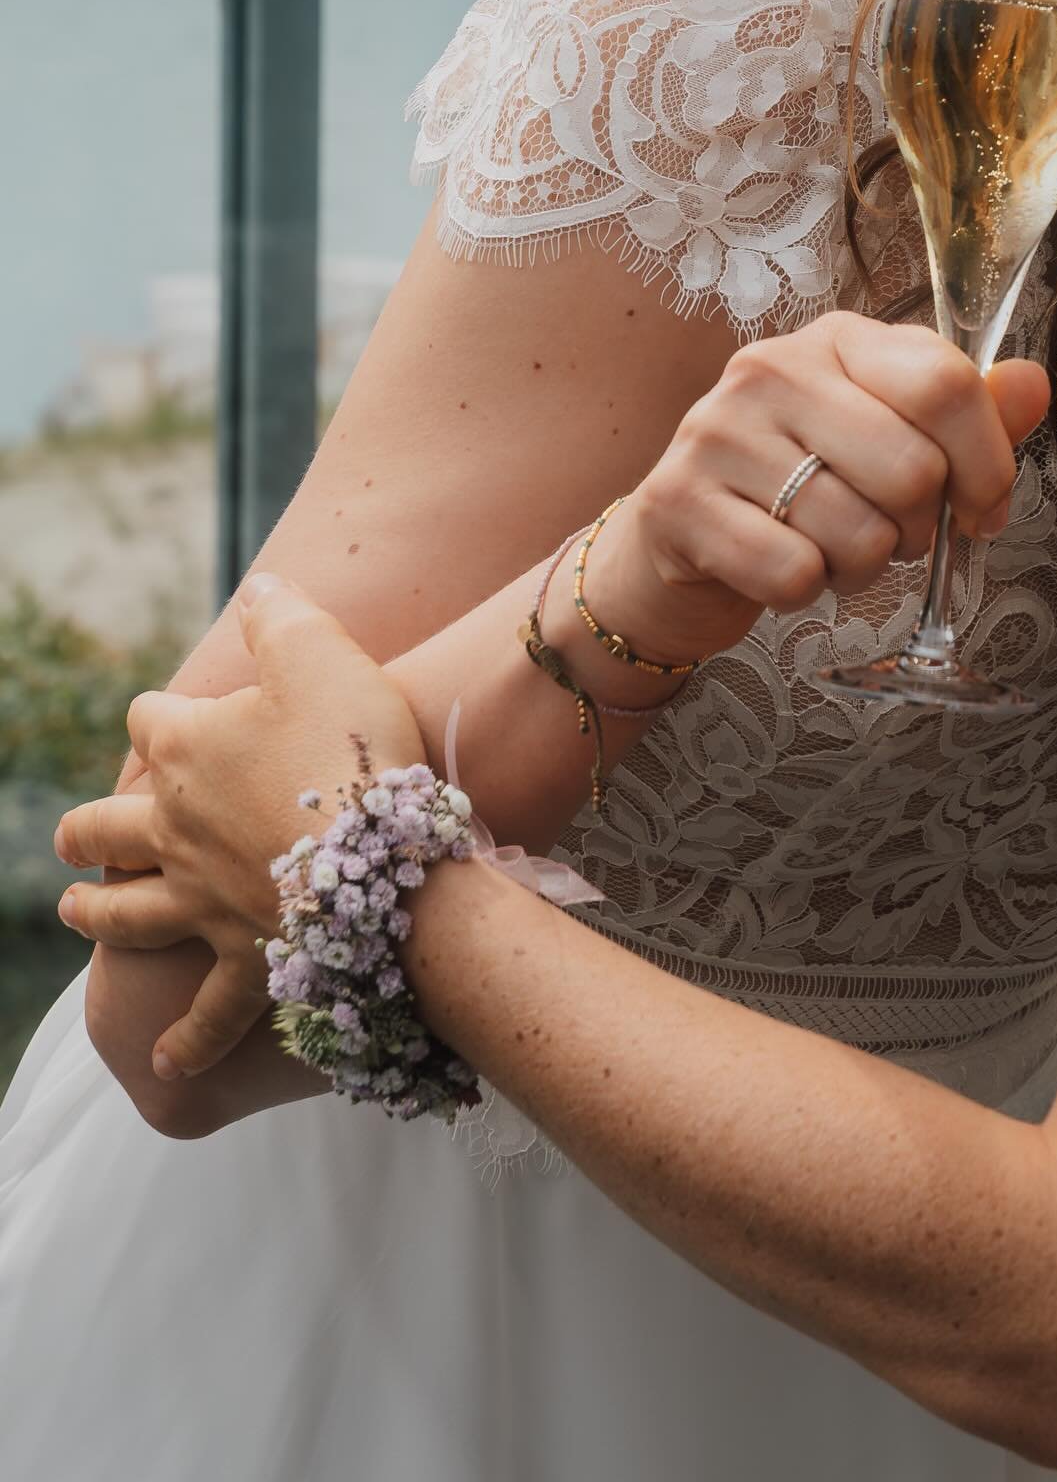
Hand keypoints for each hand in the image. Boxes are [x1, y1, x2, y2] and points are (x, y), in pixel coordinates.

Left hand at [55, 575, 425, 1079]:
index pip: (149, 721)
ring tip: (76, 910)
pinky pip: (208, 1010)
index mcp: (187, 752)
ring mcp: (203, 900)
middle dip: (85, 827)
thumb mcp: (320, 650)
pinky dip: (186, 1042)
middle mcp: (177, 831)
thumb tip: (261, 585)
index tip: (186, 716)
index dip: (162, 716)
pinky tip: (164, 1067)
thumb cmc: (353, 746)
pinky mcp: (246, 956)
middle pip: (104, 826)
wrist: (384, 852)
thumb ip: (282, 614)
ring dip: (97, 913)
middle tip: (76, 836)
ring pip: (124, 913)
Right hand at [586, 310, 1050, 664]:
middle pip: (911, 470)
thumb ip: (968, 416)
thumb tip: (1033, 383)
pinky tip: (779, 568)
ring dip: (859, 567)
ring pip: (857, 533)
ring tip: (825, 547)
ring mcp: (717, 431)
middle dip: (918, 530)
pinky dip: (803, 593)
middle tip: (885, 532)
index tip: (982, 510)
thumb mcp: (889, 439)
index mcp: (837, 339)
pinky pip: (793, 573)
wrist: (677, 540)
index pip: (946, 385)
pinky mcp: (678, 501)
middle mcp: (771, 368)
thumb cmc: (799, 487)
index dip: (988, 465)